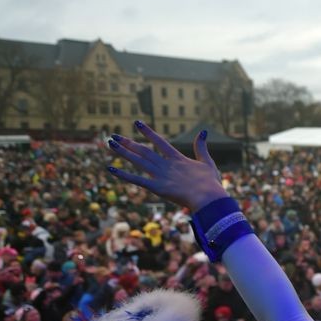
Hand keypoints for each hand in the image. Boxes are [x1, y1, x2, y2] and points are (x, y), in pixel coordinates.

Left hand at [106, 122, 230, 212]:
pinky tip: (110, 169)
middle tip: (114, 136)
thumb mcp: (207, 163)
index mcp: (177, 158)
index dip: (147, 132)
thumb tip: (202, 132)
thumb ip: (202, 148)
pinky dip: (123, 175)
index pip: (159, 141)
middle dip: (128, 142)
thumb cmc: (210, 183)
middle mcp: (166, 164)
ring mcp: (160, 175)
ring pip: (137, 161)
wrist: (208, 197)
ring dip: (123, 152)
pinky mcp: (157, 187)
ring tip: (110, 144)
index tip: (137, 123)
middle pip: (143, 151)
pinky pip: (137, 180)